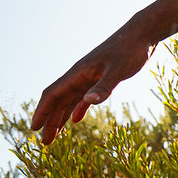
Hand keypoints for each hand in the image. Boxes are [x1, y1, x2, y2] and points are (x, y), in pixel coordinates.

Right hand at [31, 28, 156, 143]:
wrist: (143, 34)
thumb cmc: (130, 49)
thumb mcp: (119, 70)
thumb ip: (104, 86)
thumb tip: (86, 102)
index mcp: (78, 73)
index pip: (52, 94)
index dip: (42, 111)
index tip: (34, 128)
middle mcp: (80, 75)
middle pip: (58, 101)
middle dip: (50, 121)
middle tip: (45, 143)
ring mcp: (90, 77)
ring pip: (70, 100)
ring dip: (61, 118)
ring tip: (54, 136)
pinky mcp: (101, 78)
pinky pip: (84, 96)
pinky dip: (78, 108)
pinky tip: (76, 120)